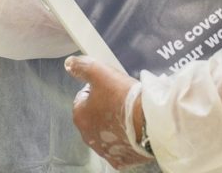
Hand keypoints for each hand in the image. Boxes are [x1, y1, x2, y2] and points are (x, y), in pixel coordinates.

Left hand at [65, 55, 153, 169]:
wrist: (151, 123)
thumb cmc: (126, 100)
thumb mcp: (102, 74)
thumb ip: (83, 67)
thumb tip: (70, 64)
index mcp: (80, 116)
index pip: (83, 97)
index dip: (97, 89)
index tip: (111, 87)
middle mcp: (88, 135)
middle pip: (94, 116)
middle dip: (106, 107)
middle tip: (122, 100)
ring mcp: (104, 149)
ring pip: (107, 132)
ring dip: (114, 124)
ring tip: (130, 114)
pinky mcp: (120, 159)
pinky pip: (119, 147)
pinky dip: (125, 140)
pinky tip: (133, 131)